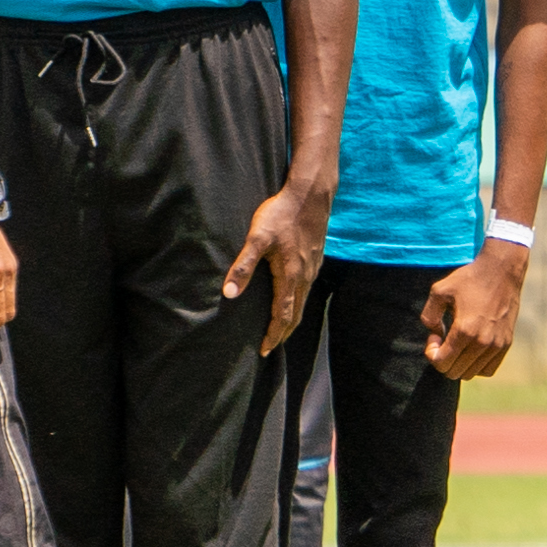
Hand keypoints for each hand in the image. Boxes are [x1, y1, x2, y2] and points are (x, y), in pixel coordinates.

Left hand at [222, 184, 326, 352]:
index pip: (283, 316)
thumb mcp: (257, 238)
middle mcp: (305, 277)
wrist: (310, 195)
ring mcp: (313, 268)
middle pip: (296, 314)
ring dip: (291, 319)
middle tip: (271, 347)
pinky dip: (299, 303)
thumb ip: (243, 266)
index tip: (264, 351)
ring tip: (280, 329)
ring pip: (304, 302)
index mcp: (290, 276)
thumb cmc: (281, 215)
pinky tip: (292, 298)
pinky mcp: (316, 259)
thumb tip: (230, 294)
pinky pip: (308, 289)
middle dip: (283, 333)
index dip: (273, 336)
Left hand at [424, 241, 526, 378]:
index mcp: (465, 330)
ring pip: (470, 373)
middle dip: (443, 358)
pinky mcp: (506, 344)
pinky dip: (476, 365)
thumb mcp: (439, 291)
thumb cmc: (469, 279)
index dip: (431, 352)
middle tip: (444, 337)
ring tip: (458, 342)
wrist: (502, 271)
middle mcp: (483, 342)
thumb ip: (428, 316)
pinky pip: (488, 370)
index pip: (441, 363)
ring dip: (459, 362)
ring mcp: (497, 345)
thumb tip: (434, 333)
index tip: (435, 334)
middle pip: (454, 372)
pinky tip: (471, 348)